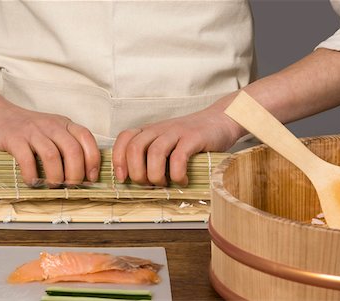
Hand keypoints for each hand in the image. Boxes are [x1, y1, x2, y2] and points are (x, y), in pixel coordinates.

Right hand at [0, 95, 99, 185]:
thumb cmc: (25, 128)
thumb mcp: (51, 131)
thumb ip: (65, 146)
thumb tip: (84, 176)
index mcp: (64, 124)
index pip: (87, 139)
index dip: (93, 160)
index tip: (91, 178)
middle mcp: (51, 125)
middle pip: (73, 150)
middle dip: (76, 174)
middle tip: (71, 187)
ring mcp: (32, 131)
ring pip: (52, 156)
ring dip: (55, 177)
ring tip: (52, 186)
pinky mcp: (13, 138)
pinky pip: (27, 159)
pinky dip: (32, 175)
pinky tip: (32, 182)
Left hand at [112, 101, 242, 186]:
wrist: (221, 119)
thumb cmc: (191, 138)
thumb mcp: (166, 143)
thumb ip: (151, 156)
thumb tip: (137, 182)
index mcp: (149, 131)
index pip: (124, 139)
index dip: (118, 160)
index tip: (123, 179)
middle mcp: (159, 129)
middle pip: (135, 148)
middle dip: (137, 173)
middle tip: (148, 184)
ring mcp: (176, 132)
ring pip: (155, 153)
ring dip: (155, 175)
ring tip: (164, 184)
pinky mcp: (194, 137)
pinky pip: (178, 157)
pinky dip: (177, 174)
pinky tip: (182, 180)